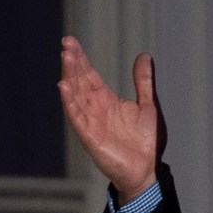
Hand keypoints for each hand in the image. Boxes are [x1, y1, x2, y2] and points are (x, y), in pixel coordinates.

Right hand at [57, 38, 163, 201]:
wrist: (148, 170)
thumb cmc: (146, 143)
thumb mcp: (148, 105)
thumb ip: (143, 82)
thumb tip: (143, 56)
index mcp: (106, 102)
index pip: (89, 76)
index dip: (81, 59)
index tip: (72, 42)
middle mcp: (94, 110)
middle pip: (79, 82)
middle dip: (73, 63)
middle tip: (67, 44)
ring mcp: (90, 123)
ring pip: (75, 96)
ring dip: (70, 76)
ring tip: (66, 58)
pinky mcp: (90, 138)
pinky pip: (77, 118)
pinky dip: (70, 102)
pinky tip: (64, 86)